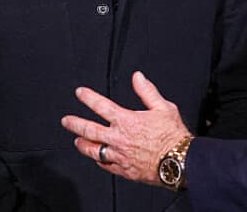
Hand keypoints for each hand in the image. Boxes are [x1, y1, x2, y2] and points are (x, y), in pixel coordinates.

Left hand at [61, 71, 190, 184]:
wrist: (179, 161)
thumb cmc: (173, 135)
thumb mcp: (164, 107)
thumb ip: (147, 91)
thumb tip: (138, 77)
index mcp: (126, 120)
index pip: (101, 106)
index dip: (88, 97)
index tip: (80, 93)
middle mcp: (119, 138)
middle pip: (90, 130)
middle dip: (75, 124)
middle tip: (66, 121)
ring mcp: (119, 155)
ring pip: (94, 150)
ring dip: (83, 145)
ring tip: (77, 141)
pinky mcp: (124, 170)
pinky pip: (106, 165)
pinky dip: (99, 161)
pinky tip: (98, 159)